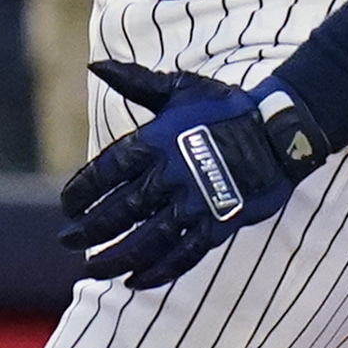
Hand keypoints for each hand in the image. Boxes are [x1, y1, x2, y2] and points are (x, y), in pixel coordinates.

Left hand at [57, 60, 320, 289]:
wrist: (280, 130)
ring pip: (146, 239)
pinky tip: (134, 282)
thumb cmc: (225, 107)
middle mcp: (170, 174)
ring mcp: (195, 202)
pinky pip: (183, 255)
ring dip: (115, 257)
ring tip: (92, 268)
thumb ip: (134, 82)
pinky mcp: (219, 224)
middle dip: (89, 229)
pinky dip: (157, 272)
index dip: (81, 192)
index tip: (67, 206)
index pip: (105, 172)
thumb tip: (94, 64)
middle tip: (67, 241)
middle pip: (119, 210)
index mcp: (156, 141)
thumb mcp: (178, 88)